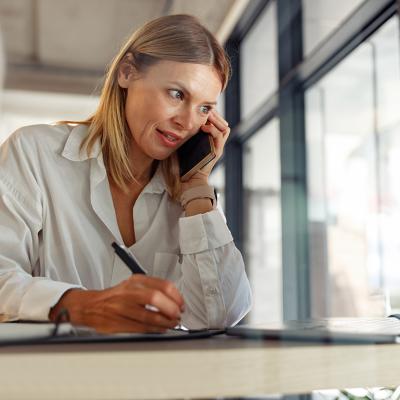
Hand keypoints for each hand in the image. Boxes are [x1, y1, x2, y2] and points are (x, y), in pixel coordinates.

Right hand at [49, 275, 184, 333]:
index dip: (176, 296)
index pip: (162, 285)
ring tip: (172, 323)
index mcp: (136, 280)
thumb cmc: (116, 296)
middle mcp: (129, 292)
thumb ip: (153, 289)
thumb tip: (174, 299)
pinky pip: (141, 327)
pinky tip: (161, 329)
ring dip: (165, 322)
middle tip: (177, 314)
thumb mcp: (134, 285)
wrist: (90, 306)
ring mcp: (122, 307)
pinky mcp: (118, 322)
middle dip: (171, 308)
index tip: (181, 303)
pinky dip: (154, 329)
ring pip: (148, 315)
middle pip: (155, 298)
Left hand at [181, 109, 229, 190]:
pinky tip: (203, 127)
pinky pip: (220, 135)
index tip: (200, 108)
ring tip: (206, 116)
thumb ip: (183, 134)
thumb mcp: (182, 145)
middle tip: (204, 109)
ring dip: (216, 119)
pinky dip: (213, 128)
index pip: (215, 121)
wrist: (187, 180)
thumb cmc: (182, 164)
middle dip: (214, 114)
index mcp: (208, 140)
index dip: (210, 113)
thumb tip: (174, 121)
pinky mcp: (217, 151)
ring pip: (225, 127)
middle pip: (222, 122)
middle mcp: (215, 143)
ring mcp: (218, 147)